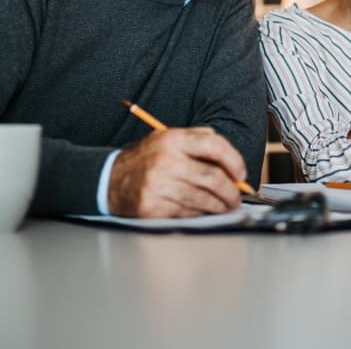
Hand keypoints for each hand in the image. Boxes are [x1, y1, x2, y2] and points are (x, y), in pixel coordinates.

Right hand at [107, 127, 248, 217]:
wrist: (109, 180)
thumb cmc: (146, 159)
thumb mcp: (168, 138)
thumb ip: (198, 140)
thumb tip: (230, 159)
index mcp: (173, 139)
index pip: (214, 145)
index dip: (234, 160)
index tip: (241, 173)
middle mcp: (166, 160)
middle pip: (212, 177)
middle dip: (231, 191)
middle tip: (237, 197)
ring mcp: (159, 185)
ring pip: (203, 198)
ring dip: (220, 206)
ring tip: (225, 206)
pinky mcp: (153, 207)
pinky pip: (187, 212)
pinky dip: (201, 213)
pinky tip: (205, 211)